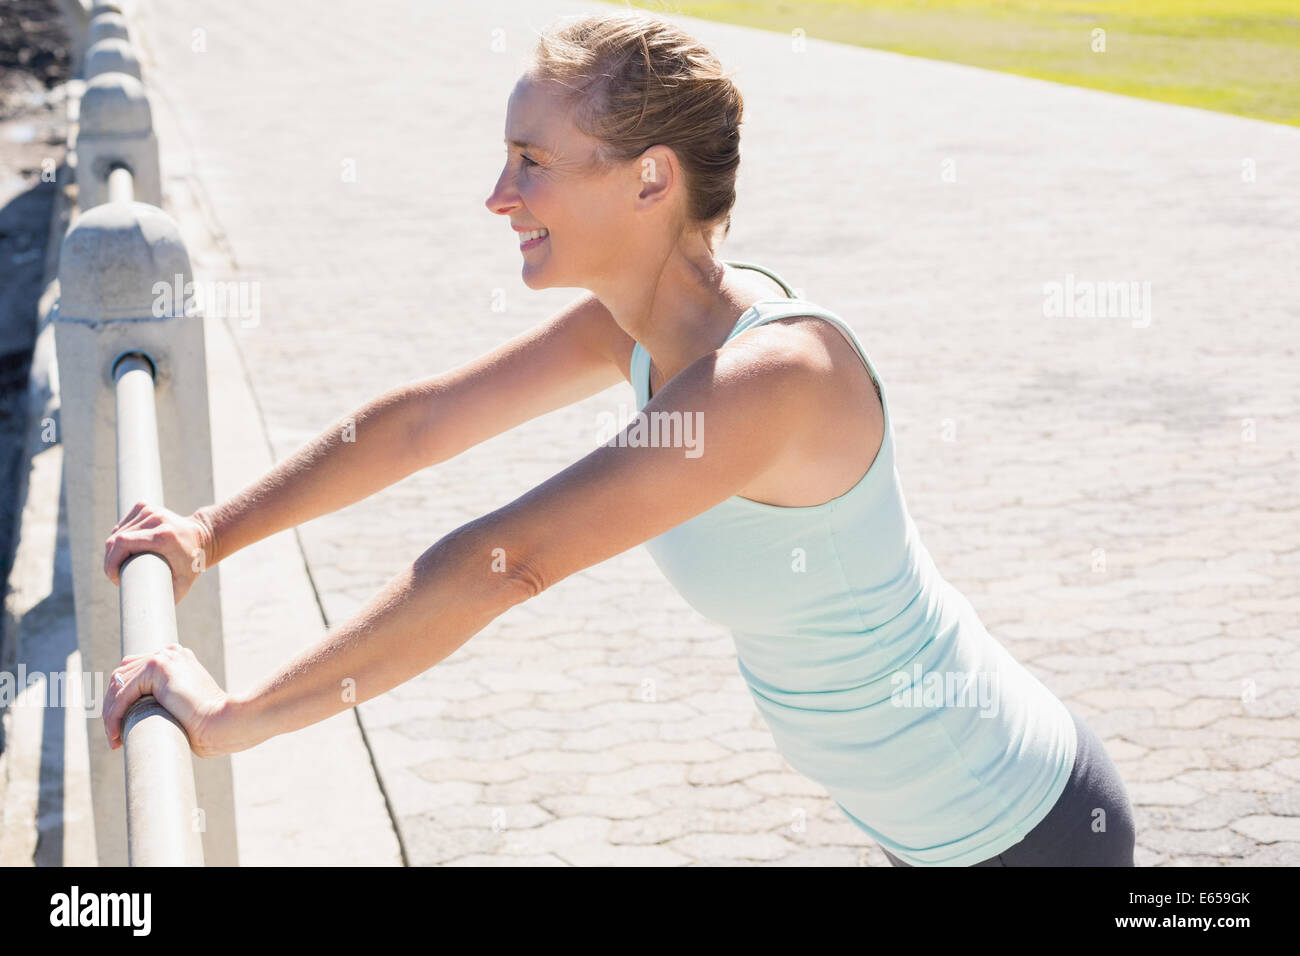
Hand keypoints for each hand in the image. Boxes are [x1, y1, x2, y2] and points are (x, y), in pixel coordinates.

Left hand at [103, 644, 243, 757]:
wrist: (223, 723)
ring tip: (114, 738)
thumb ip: (166, 700)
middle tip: (113, 734)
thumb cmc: (208, 724)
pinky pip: (123, 694)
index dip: (120, 698)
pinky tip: (115, 734)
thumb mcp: (183, 706)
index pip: (134, 671)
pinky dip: (114, 715)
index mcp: (178, 658)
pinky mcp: (159, 667)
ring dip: (110, 713)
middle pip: (123, 674)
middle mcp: (170, 652)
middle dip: (112, 705)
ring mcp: (165, 656)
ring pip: (119, 684)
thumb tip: (140, 715)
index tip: (118, 725)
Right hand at [104, 501, 213, 603]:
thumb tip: (149, 617)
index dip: (111, 562)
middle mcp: (156, 519)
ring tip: (123, 564)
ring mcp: (151, 510)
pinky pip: (123, 523)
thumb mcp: (183, 584)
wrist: (205, 537)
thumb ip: (167, 599)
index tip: (115, 578)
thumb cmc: (192, 563)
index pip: (122, 543)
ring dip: (115, 549)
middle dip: (111, 559)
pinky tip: (126, 548)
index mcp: (163, 536)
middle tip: (117, 575)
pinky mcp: (147, 506)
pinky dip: (120, 536)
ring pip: (118, 531)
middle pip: (117, 538)